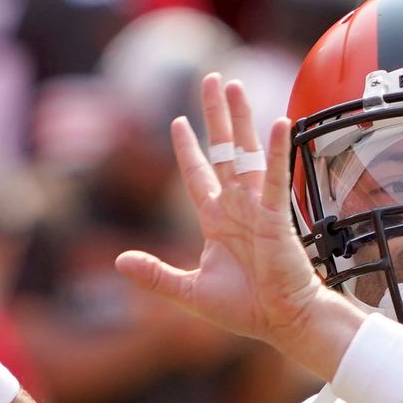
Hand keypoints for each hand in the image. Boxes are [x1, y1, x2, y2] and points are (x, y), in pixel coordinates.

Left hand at [112, 74, 339, 348]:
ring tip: (233, 85)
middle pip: (222, 150)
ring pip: (245, 153)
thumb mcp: (190, 292)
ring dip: (240, 119)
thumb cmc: (246, 309)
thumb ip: (156, 275)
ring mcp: (257, 208)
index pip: (198, 175)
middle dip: (216, 116)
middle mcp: (237, 207)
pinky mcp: (276, 216)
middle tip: (212, 80)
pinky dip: (277, 151)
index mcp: (217, 221)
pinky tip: (279, 122)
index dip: (188, 148)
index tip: (179, 121)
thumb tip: (120, 261)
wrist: (282, 322)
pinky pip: (274, 178)